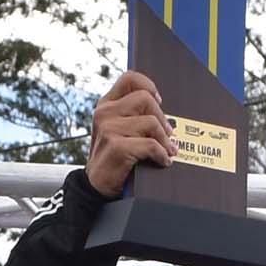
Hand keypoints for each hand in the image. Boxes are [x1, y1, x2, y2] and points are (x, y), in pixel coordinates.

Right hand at [85, 69, 169, 196]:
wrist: (96, 187)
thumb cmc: (113, 158)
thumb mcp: (117, 130)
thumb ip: (131, 115)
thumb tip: (161, 108)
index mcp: (106, 105)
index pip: (130, 78)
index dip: (149, 86)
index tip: (159, 101)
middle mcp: (105, 113)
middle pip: (145, 98)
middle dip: (162, 118)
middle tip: (169, 134)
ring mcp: (109, 129)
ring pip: (151, 123)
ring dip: (165, 140)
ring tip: (169, 150)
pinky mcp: (116, 147)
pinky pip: (151, 145)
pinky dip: (162, 155)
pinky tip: (163, 161)